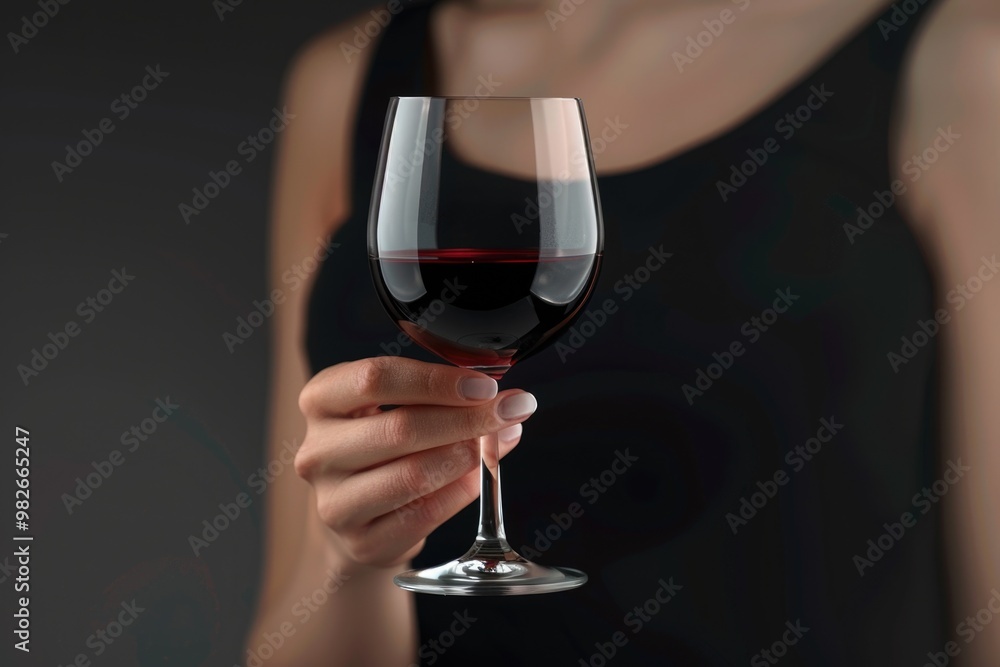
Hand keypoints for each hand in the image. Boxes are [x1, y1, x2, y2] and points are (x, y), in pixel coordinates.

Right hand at [294, 357, 535, 570]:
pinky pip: (424, 515)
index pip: (375, 378)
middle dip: (466, 419)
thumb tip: (509, 404)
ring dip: (467, 456)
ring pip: (413, 474)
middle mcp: (318, 451)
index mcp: (322, 400)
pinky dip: (460, 493)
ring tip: (496, 442)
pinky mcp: (361, 542)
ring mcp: (334, 501)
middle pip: (400, 428)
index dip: (436, 380)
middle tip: (509, 412)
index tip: (485, 386)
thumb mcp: (398, 406)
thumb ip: (446, 399)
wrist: (356, 513)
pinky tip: (478, 477)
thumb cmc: (383, 446)